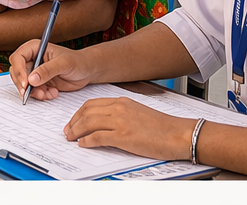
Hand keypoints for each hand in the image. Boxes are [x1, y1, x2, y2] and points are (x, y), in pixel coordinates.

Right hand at [7, 39, 93, 99]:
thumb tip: (31, 79)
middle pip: (17, 72)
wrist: (86, 71)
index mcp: (34, 48)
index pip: (18, 58)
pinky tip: (53, 93)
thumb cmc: (77, 61)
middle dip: (23, 85)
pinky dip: (41, 95)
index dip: (19, 70)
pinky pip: (33, 91)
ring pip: (24, 84)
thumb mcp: (63, 64)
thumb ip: (47, 70)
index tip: (26, 83)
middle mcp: (32, 60)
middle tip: (30, 93)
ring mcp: (35, 72)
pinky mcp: (40, 83)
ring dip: (34, 92)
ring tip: (47, 94)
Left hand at [63, 98, 193, 159]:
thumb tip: (106, 124)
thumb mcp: (138, 113)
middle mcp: (119, 108)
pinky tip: (83, 144)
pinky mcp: (123, 136)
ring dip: (76, 131)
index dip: (78, 113)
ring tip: (71, 138)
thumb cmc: (162, 127)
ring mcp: (120, 121)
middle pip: (86, 112)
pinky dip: (87, 141)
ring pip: (88, 123)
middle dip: (73, 122)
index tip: (73, 121)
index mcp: (122, 101)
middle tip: (67, 130)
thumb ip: (121, 114)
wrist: (179, 134)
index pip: (92, 104)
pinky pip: (98, 137)